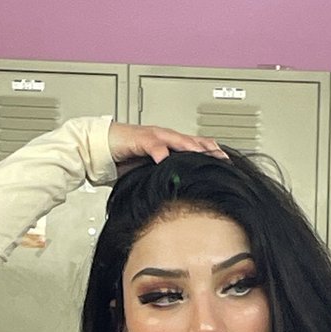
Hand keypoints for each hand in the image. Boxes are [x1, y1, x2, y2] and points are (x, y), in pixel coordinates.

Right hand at [107, 122, 228, 176]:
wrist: (103, 147)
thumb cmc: (125, 158)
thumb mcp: (151, 172)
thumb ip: (165, 179)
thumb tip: (180, 195)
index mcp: (169, 144)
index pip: (195, 146)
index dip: (211, 153)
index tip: (227, 163)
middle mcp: (164, 137)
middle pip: (191, 141)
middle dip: (207, 149)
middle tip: (222, 159)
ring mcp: (153, 136)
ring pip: (176, 139)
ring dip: (189, 147)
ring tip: (201, 154)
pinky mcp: (139, 139)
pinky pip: (152, 145)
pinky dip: (159, 151)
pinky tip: (165, 159)